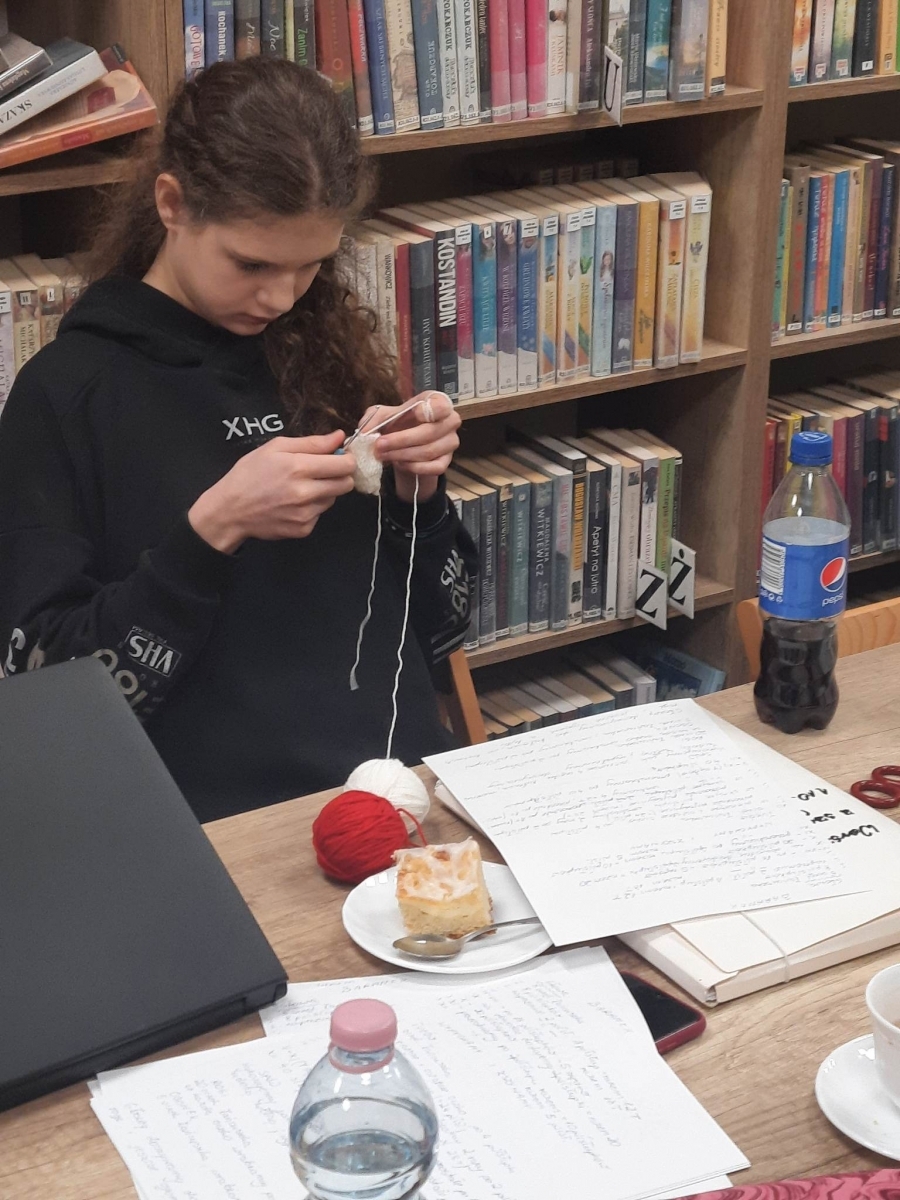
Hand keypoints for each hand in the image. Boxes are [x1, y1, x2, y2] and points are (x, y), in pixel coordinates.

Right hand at [188, 430, 355, 551]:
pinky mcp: (303, 529)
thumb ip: (311, 443)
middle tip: (323, 472)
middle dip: (340, 476)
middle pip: (346, 484)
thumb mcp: (275, 448)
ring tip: (301, 487)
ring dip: (325, 491)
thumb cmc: (249, 474)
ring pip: (333, 499)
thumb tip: (339, 437)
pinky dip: (312, 507)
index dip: (347, 460)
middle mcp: (305, 493)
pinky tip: (293, 503)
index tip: (340, 458)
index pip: (345, 466)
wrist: (230, 510)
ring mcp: (305, 514)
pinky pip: (320, 514)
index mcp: (299, 468)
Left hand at [365, 392, 460, 502]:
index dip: (430, 410)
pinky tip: (400, 464)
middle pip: (429, 433)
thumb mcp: (383, 416)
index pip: (441, 405)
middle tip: (379, 446)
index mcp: (437, 402)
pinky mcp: (447, 461)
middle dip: (400, 441)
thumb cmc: (398, 424)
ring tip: (383, 456)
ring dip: (402, 455)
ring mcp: (451, 442)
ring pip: (429, 452)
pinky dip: (413, 467)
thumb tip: (364, 432)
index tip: (415, 413)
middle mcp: (449, 421)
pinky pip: (433, 468)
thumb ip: (373, 419)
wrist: (406, 445)